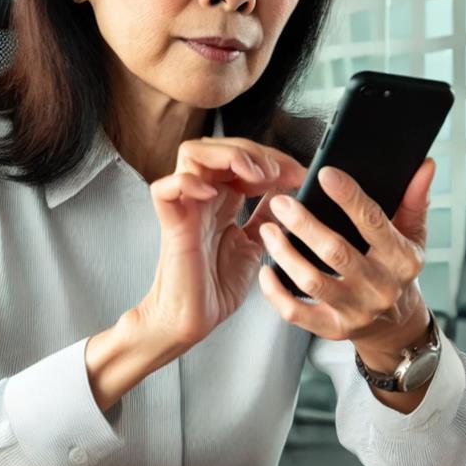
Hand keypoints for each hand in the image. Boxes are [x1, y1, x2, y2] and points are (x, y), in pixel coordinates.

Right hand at [136, 136, 305, 353]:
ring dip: (228, 156)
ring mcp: (187, 206)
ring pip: (192, 153)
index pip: (243, 155)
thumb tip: (293, 192)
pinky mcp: (172, 224)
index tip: (300, 173)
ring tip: (254, 175)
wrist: (195, 319)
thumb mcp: (259, 242)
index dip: (273, 156)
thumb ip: (271, 216)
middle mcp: (204, 196)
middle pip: (220, 146)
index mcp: (224, 198)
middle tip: (279, 171)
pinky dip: (188, 181)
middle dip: (256, 151)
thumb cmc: (218, 284)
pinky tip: (215, 192)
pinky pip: (165, 188)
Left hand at [258, 158, 435, 353]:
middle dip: (304, 224)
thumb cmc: (398, 270)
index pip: (373, 222)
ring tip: (269, 229)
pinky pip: (297, 313)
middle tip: (282, 202)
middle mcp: (380, 286)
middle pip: (335, 252)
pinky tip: (267, 270)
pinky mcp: (333, 329)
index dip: (348, 196)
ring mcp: (355, 310)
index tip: (326, 174)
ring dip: (285, 253)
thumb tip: (425, 166)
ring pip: (312, 281)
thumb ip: (415, 199)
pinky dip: (276, 293)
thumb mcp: (413, 234)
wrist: (396, 324)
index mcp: (401, 259)